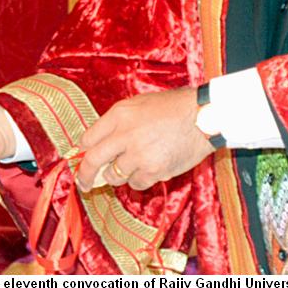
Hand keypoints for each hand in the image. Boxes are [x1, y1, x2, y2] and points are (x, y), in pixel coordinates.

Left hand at [76, 87, 212, 191]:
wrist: (204, 116)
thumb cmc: (173, 107)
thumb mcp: (139, 103)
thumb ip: (117, 121)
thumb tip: (100, 142)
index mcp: (119, 114)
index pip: (87, 138)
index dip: (83, 151)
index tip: (83, 158)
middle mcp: (125, 134)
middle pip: (93, 161)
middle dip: (84, 175)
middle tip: (84, 184)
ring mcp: (139, 155)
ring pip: (114, 176)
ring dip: (118, 175)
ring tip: (132, 166)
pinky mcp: (154, 170)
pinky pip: (136, 184)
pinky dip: (139, 180)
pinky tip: (149, 168)